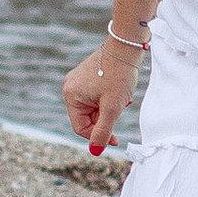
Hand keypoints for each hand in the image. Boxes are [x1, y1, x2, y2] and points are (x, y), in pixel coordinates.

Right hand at [63, 37, 140, 154]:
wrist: (127, 45)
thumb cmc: (119, 74)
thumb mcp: (112, 107)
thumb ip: (103, 131)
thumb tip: (96, 151)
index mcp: (71, 95)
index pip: (80, 128)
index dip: (97, 136)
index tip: (115, 139)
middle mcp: (70, 87)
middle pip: (88, 117)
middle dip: (106, 117)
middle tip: (121, 108)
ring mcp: (79, 80)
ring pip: (94, 107)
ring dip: (110, 108)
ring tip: (123, 97)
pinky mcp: (88, 75)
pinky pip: (97, 96)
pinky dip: (109, 98)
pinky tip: (120, 91)